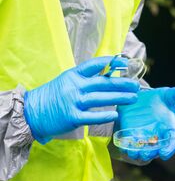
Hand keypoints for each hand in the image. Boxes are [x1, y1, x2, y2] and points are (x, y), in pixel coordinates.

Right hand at [24, 56, 139, 143]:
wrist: (31, 112)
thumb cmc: (51, 96)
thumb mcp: (66, 81)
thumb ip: (84, 79)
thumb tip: (107, 76)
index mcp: (73, 75)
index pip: (95, 65)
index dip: (111, 63)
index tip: (125, 63)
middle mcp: (75, 86)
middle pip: (104, 82)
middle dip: (123, 83)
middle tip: (136, 85)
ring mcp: (74, 102)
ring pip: (101, 98)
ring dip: (120, 98)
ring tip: (133, 98)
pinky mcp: (72, 117)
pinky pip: (92, 116)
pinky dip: (105, 116)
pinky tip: (116, 115)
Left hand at [116, 87, 174, 161]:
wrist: (141, 98)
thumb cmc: (158, 98)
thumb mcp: (167, 95)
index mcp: (168, 129)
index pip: (172, 142)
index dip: (169, 149)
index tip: (164, 154)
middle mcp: (156, 137)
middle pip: (155, 149)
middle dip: (150, 152)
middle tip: (146, 154)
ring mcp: (143, 138)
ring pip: (140, 150)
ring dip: (136, 152)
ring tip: (133, 153)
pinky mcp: (130, 135)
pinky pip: (128, 144)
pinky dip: (125, 146)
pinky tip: (123, 146)